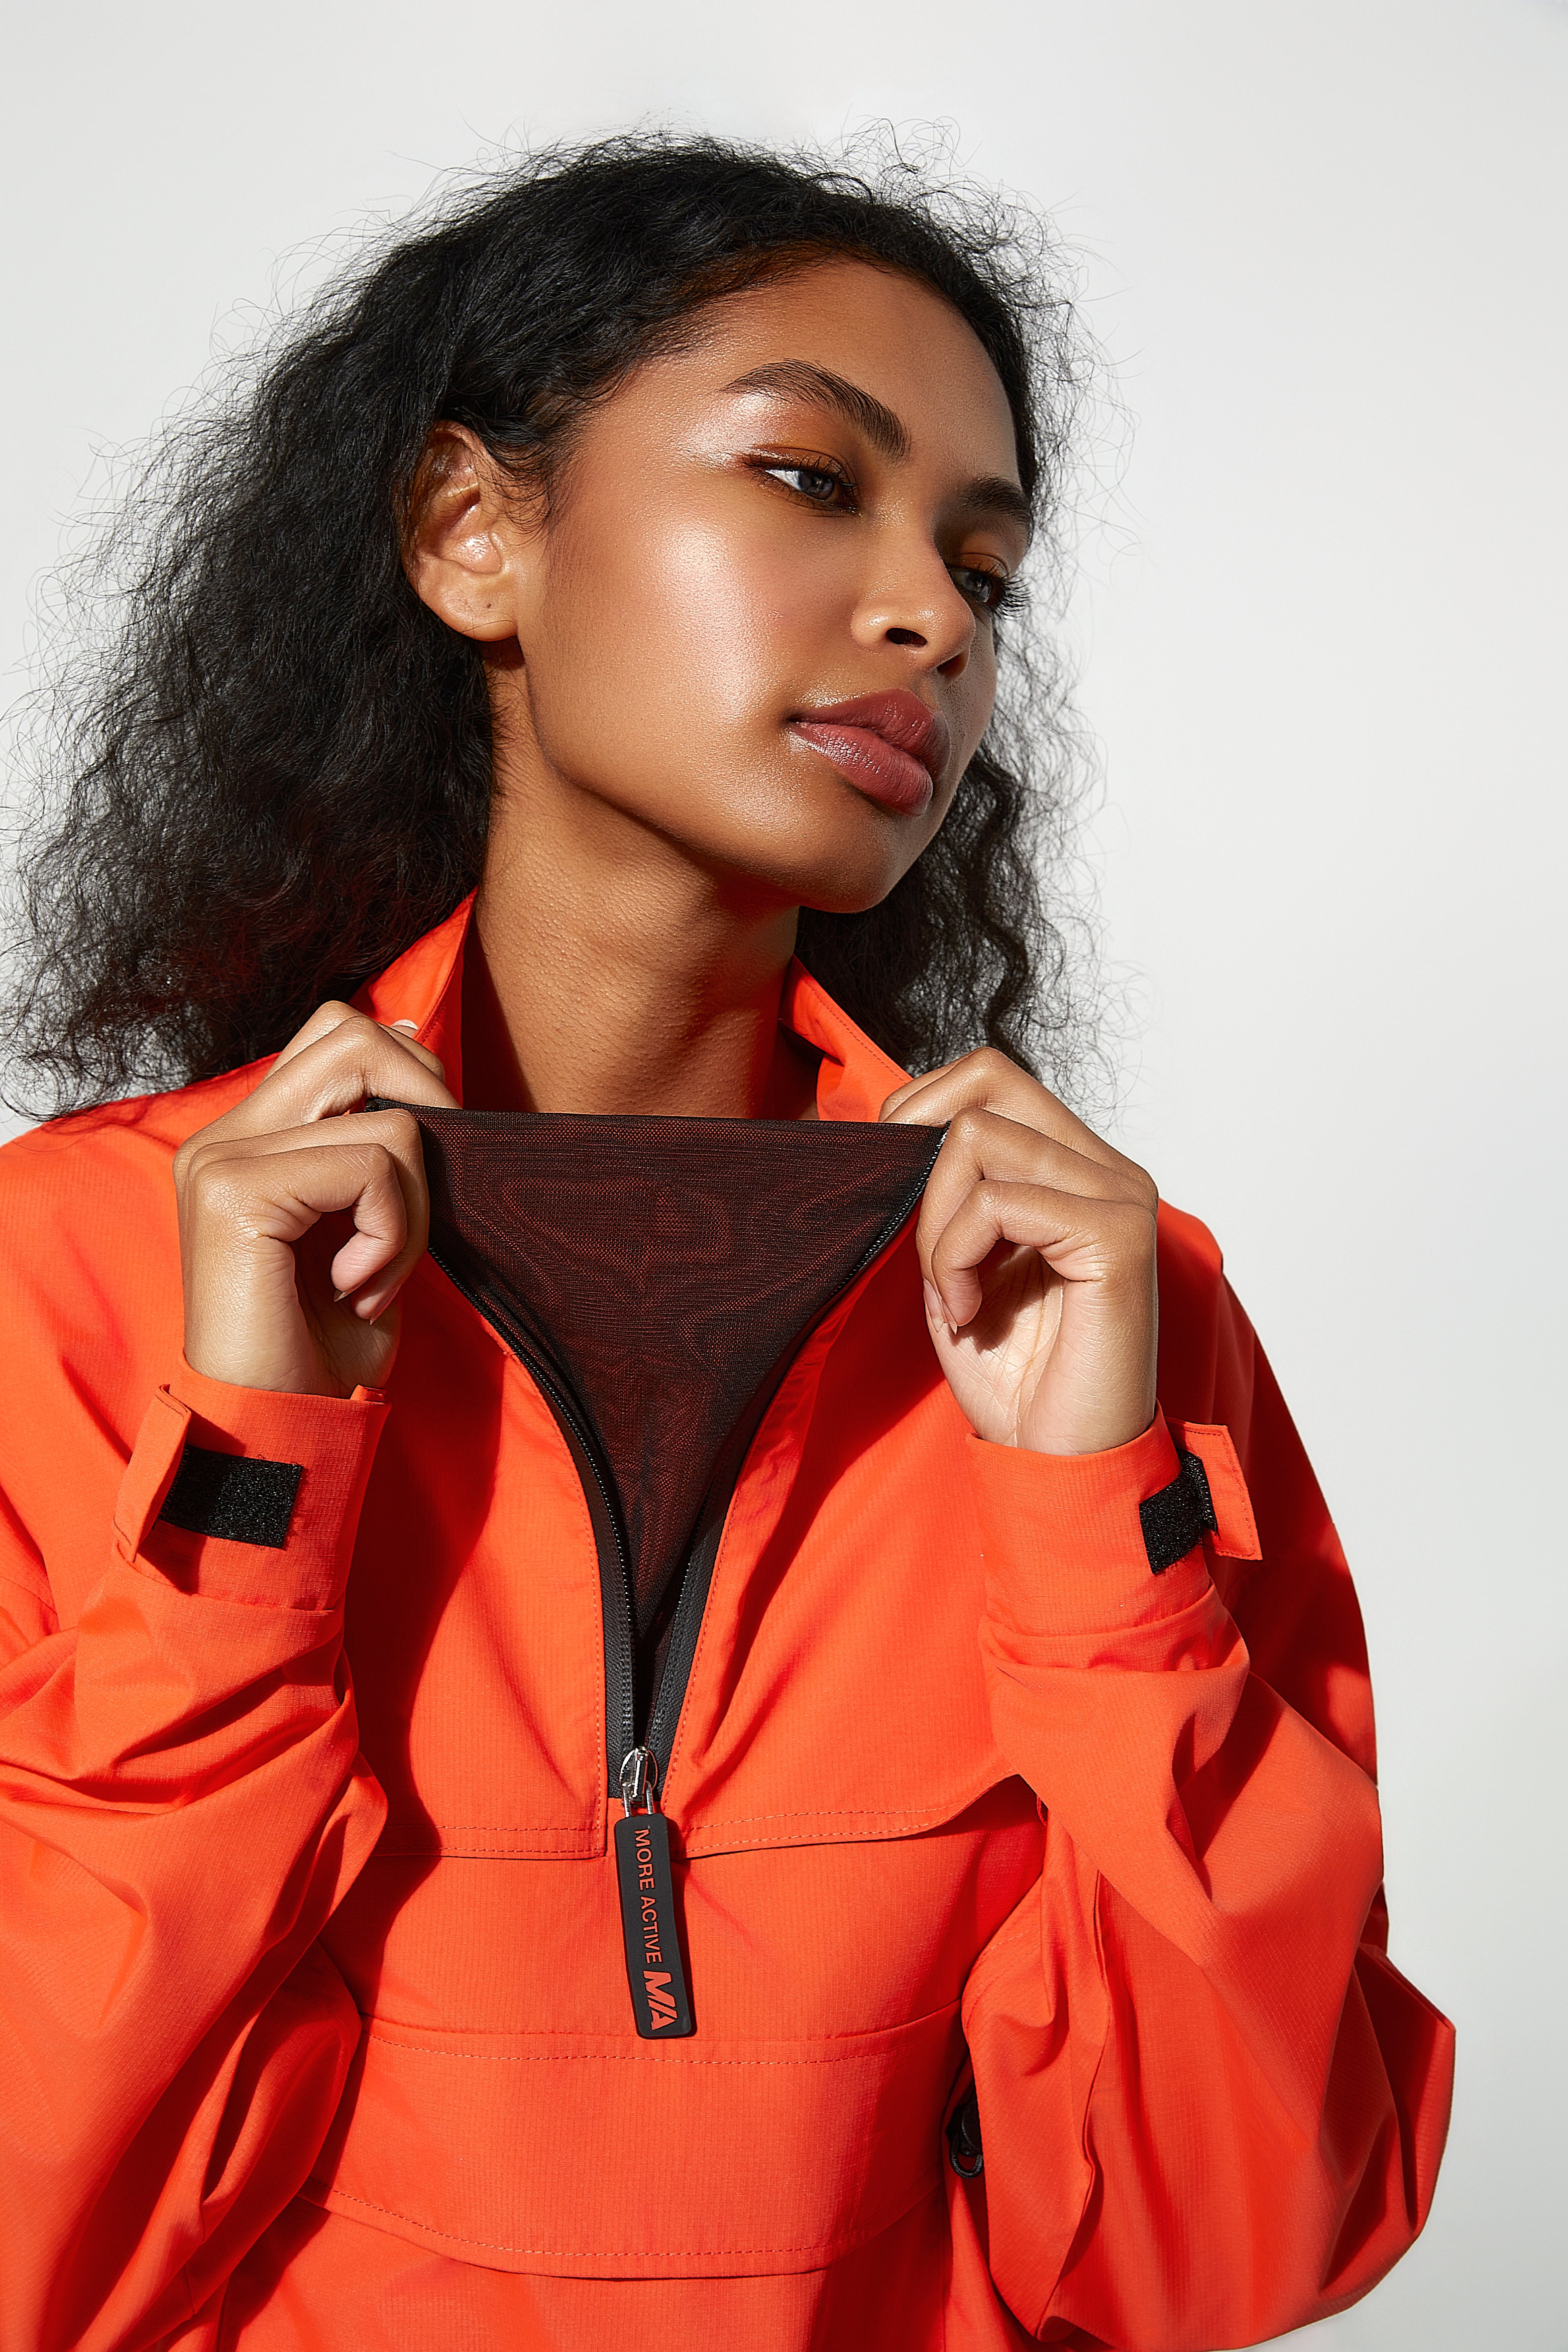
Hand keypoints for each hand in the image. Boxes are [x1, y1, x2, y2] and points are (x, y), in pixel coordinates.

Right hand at [173, 1005, 457, 1397]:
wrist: (279, 1429)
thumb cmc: (325, 1345)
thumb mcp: (369, 1228)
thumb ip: (381, 1147)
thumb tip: (421, 1044)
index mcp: (248, 1136)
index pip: (339, 1033)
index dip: (408, 1074)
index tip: (423, 1166)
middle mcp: (224, 1134)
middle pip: (356, 1034)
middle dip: (425, 1111)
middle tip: (418, 1210)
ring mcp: (221, 1157)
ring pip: (388, 1117)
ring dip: (413, 1207)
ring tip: (375, 1274)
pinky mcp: (235, 1191)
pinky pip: (373, 1165)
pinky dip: (394, 1234)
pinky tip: (357, 1288)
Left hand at [881, 1049, 1157, 1455]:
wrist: (1061, 1462)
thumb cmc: (1012, 1374)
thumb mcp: (955, 1263)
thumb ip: (941, 1194)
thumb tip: (889, 1130)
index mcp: (1075, 1166)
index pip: (987, 1075)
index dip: (919, 1115)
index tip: (901, 1199)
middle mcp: (1108, 1168)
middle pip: (984, 1081)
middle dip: (921, 1158)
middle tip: (924, 1246)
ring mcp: (1120, 1196)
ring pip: (978, 1139)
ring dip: (937, 1224)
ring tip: (953, 1294)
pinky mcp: (1119, 1237)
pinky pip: (998, 1203)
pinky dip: (957, 1258)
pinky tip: (967, 1313)